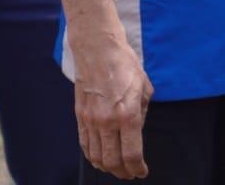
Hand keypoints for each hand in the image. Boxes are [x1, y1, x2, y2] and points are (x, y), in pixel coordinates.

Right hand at [71, 32, 152, 178]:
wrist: (98, 51)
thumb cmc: (125, 65)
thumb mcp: (145, 88)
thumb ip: (141, 113)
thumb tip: (136, 131)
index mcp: (128, 114)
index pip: (131, 153)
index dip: (137, 167)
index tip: (142, 172)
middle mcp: (107, 121)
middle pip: (112, 160)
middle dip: (122, 172)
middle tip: (130, 173)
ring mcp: (91, 120)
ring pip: (96, 156)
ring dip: (107, 167)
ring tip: (116, 168)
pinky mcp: (80, 117)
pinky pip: (84, 144)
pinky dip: (92, 156)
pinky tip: (99, 159)